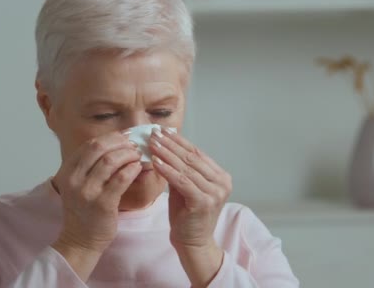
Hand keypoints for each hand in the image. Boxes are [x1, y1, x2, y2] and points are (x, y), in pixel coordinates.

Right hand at [51, 130, 141, 279]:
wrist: (81, 240)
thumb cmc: (85, 210)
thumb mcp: (80, 184)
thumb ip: (92, 165)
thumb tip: (118, 143)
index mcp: (68, 171)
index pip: (90, 144)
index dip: (111, 137)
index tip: (126, 137)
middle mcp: (74, 179)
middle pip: (99, 147)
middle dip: (121, 142)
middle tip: (135, 145)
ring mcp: (87, 191)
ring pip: (111, 160)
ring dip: (129, 154)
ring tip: (138, 155)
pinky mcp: (102, 203)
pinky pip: (121, 178)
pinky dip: (132, 169)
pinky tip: (138, 168)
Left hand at [149, 128, 231, 286]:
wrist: (193, 243)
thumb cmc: (187, 215)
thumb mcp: (185, 188)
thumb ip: (181, 169)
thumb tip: (165, 145)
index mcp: (221, 177)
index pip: (197, 153)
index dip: (179, 141)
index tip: (163, 131)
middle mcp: (222, 183)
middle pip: (192, 158)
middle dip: (171, 144)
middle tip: (154, 133)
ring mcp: (215, 193)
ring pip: (186, 168)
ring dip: (166, 154)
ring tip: (152, 143)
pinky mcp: (204, 202)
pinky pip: (182, 181)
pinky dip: (167, 170)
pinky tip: (155, 161)